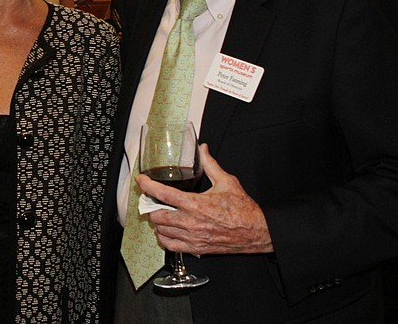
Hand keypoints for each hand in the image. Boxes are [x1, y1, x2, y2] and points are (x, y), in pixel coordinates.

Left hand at [136, 144, 273, 254]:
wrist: (257, 231)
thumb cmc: (243, 210)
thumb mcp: (227, 182)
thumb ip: (210, 165)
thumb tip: (203, 150)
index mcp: (195, 204)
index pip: (162, 193)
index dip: (147, 185)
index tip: (141, 180)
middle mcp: (190, 222)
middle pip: (156, 215)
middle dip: (151, 206)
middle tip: (151, 199)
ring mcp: (192, 237)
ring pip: (161, 230)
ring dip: (157, 221)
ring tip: (160, 213)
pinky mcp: (196, 248)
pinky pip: (170, 245)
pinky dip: (164, 238)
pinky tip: (167, 230)